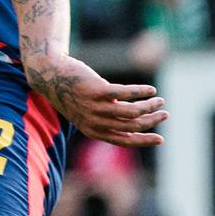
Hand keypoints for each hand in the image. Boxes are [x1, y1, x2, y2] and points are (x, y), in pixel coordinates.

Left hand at [26, 53, 167, 148]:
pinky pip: (126, 94)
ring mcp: (96, 107)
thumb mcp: (87, 112)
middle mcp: (95, 122)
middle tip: (164, 113)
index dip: (145, 140)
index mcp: (93, 131)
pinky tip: (150, 89)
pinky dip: (142, 92)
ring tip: (159, 100)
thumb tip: (135, 121)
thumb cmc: (71, 94)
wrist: (50, 75)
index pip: (125, 140)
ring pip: (132, 112)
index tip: (160, 138)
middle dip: (152, 120)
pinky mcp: (98, 90)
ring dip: (150, 106)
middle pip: (132, 125)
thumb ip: (107, 119)